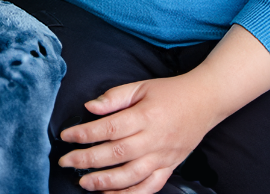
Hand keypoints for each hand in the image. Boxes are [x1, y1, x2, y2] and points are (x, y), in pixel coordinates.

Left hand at [57, 75, 216, 192]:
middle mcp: (153, 140)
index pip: (108, 128)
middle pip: (115, 154)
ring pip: (130, 176)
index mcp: (144, 117)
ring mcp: (162, 157)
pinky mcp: (170, 168)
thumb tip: (89, 106)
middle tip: (66, 162)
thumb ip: (114, 97)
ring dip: (105, 182)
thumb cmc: (169, 92)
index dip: (84, 134)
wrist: (204, 102)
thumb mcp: (140, 86)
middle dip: (87, 160)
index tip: (66, 136)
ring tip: (84, 183)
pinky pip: (149, 187)